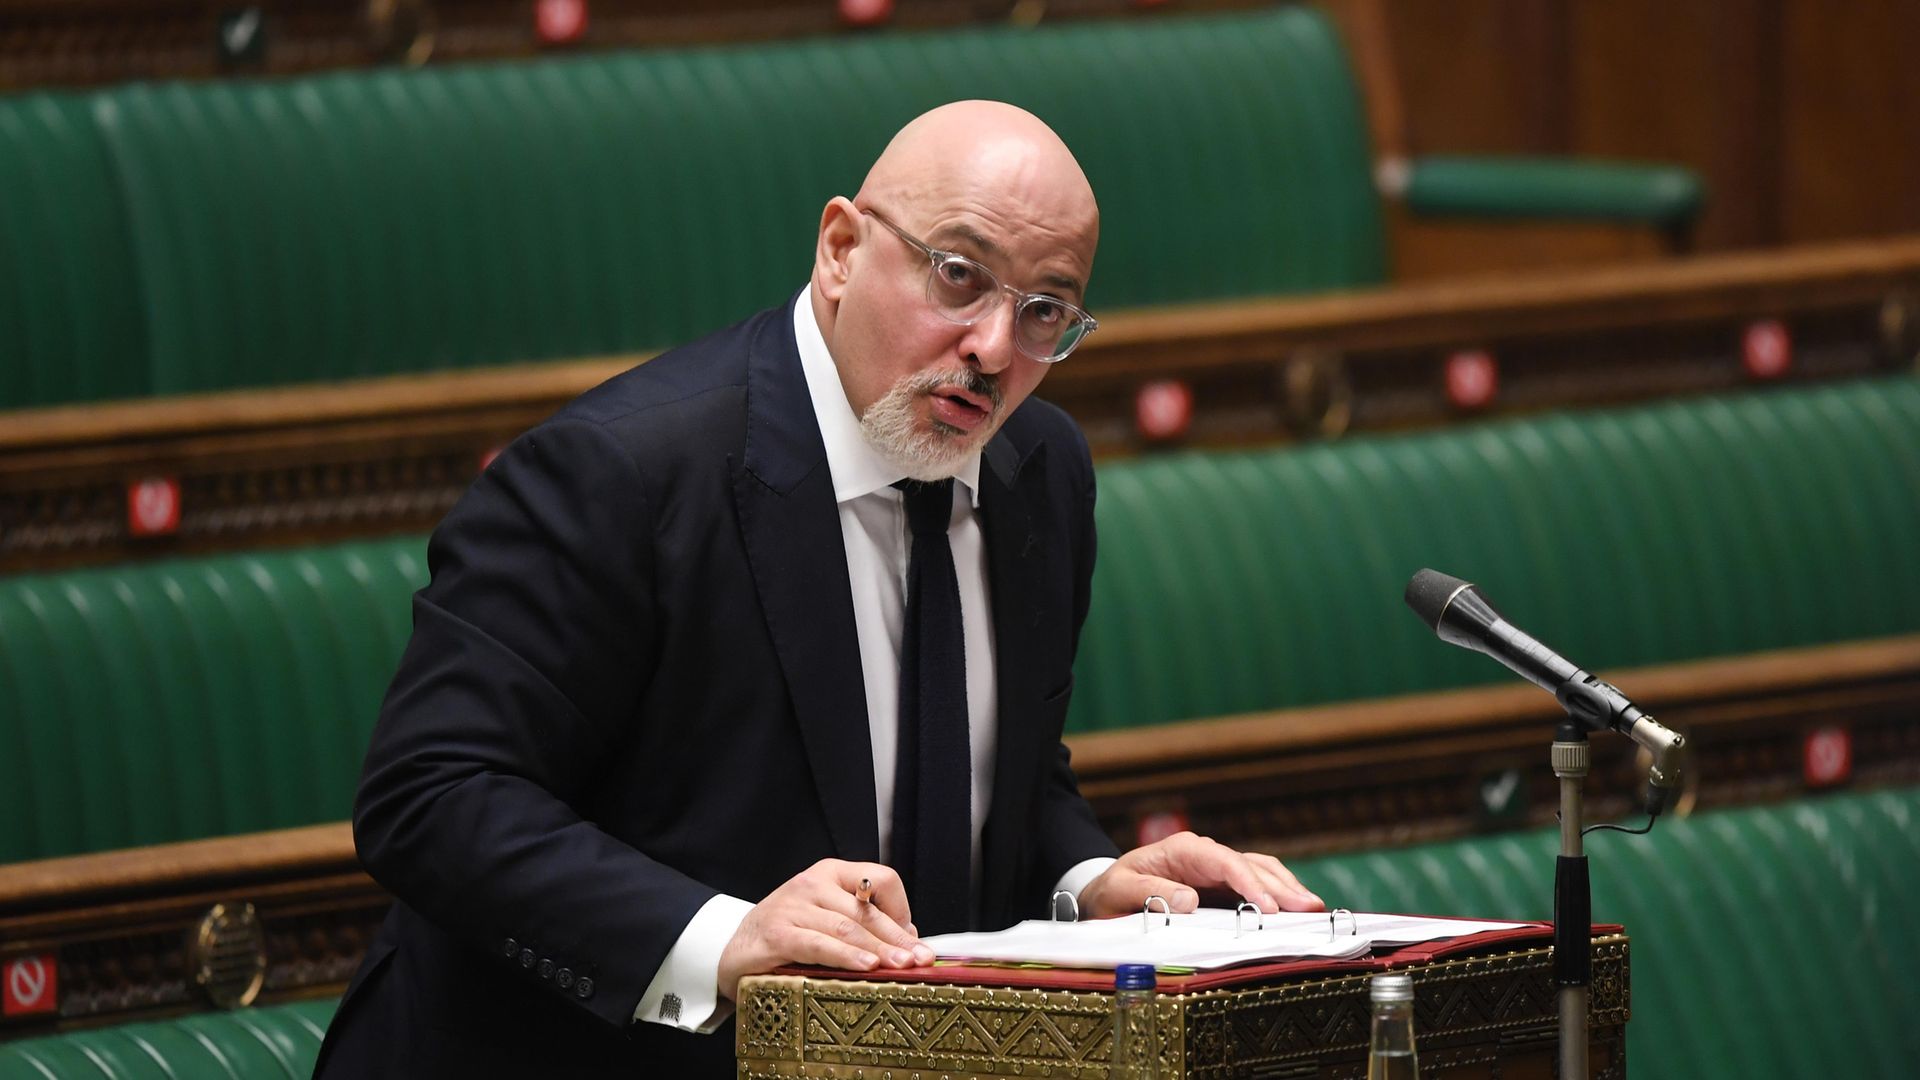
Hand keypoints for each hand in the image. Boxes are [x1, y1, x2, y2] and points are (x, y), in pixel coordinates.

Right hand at [717, 860, 935, 1000]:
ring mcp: (793, 906)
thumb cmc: (787, 934)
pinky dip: (845, 956)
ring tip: (901, 966)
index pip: (881, 879)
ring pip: (846, 927)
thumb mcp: (826, 920)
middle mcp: (813, 883)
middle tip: (921, 959)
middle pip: (867, 908)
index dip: (901, 908)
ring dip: (878, 949)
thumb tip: (907, 939)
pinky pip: (819, 944)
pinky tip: (865, 967)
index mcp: (831, 874)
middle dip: (898, 937)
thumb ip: (861, 923)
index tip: (913, 939)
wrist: (732, 949)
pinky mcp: (777, 933)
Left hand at [1078, 832, 1323, 918]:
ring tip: (1313, 909)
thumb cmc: (1113, 890)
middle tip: (1310, 909)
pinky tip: (1296, 910)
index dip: (1249, 882)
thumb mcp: (1120, 890)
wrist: (1107, 891)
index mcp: (1183, 850)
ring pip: (1260, 871)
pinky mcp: (1222, 886)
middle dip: (1281, 886)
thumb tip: (1189, 901)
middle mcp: (1205, 855)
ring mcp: (1216, 869)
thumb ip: (1151, 893)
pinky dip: (1278, 895)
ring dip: (1287, 888)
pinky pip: (1256, 885)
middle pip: (1250, 865)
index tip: (1269, 906)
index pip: (1223, 861)